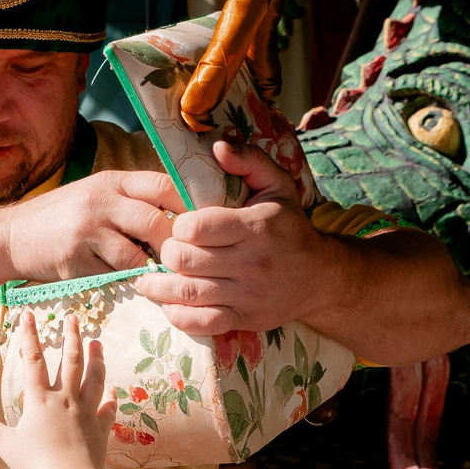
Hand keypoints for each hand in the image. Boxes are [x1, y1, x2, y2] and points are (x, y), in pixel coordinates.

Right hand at [0, 310, 109, 468]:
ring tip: (97, 342)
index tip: (29, 315)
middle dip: (71, 336)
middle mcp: (66, 400)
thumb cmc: (34, 464)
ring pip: (95, 378)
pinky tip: (113, 390)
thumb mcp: (1, 442)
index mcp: (40, 401)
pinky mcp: (101, 428)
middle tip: (74, 317)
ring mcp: (87, 412)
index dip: (29, 336)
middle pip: (70, 361)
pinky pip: (108, 409)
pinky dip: (111, 397)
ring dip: (96, 358)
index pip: (33, 360)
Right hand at [2, 169, 175, 283]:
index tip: (197, 227)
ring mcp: (85, 231)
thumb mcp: (96, 195)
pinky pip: (112, 275)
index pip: (163, 185)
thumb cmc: (62, 217)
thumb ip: (132, 200)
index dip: (187, 206)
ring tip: (150, 273)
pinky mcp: (74, 260)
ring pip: (136, 254)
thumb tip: (180, 217)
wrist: (11, 236)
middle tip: (179, 260)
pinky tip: (123, 279)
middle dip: (172, 246)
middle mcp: (99, 201)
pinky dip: (124, 280)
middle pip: (155, 221)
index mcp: (111, 181)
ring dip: (147, 268)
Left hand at [116, 140, 342, 338]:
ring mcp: (247, 294)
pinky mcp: (244, 318)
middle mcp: (252, 262)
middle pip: (185, 260)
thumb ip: (248, 161)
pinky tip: (169, 304)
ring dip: (159, 287)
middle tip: (166, 250)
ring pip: (187, 293)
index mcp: (255, 226)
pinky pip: (201, 323)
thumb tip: (217, 145)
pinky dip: (177, 315)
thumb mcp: (277, 186)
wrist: (320, 277)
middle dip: (166, 254)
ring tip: (149, 279)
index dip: (178, 226)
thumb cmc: (289, 226)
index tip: (179, 226)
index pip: (197, 228)